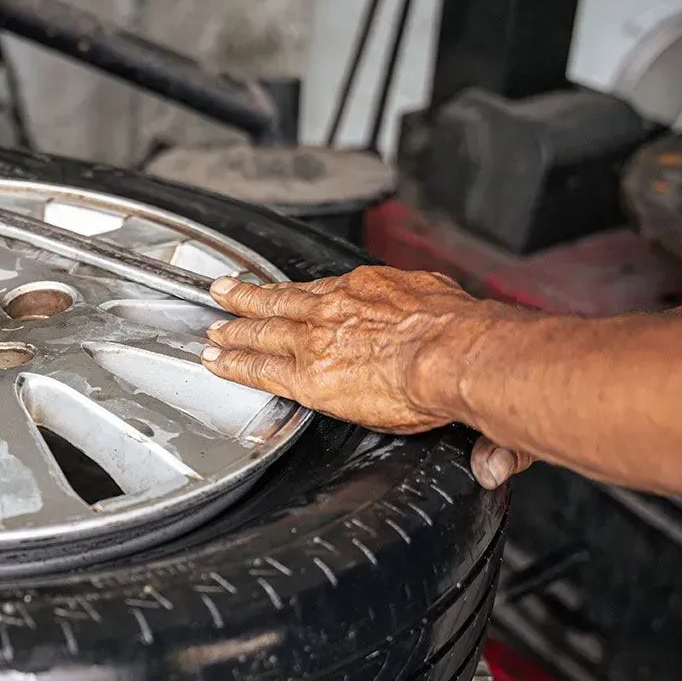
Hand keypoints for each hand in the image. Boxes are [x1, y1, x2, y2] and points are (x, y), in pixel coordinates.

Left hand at [201, 267, 531, 488]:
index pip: (326, 292)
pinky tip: (217, 363)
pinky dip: (233, 364)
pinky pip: (259, 368)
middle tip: (224, 292)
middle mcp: (337, 309)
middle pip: (282, 301)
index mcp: (371, 292)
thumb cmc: (462, 338)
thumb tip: (469, 387)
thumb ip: (454, 347)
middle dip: (251, 298)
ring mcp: (317, 339)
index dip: (304, 295)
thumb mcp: (456, 315)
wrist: (453, 354)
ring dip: (234, 328)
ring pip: (262, 329)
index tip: (292, 295)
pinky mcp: (307, 375)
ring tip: (212, 327)